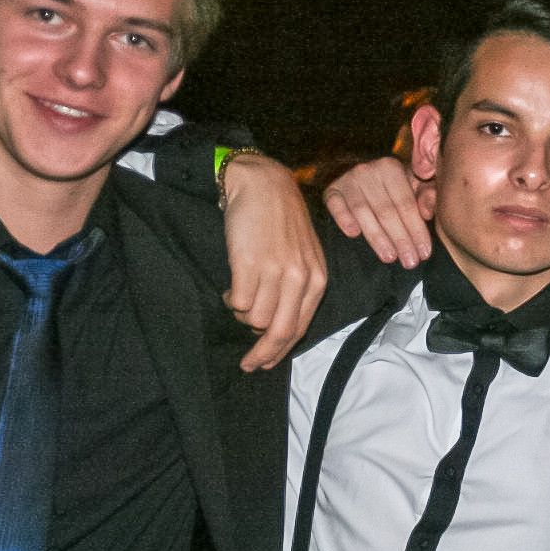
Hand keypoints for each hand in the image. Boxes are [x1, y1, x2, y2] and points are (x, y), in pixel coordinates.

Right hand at [220, 153, 326, 370]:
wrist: (263, 186)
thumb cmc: (281, 222)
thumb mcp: (304, 256)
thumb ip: (298, 288)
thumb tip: (275, 325)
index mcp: (317, 280)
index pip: (300, 328)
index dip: (280, 352)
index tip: (265, 364)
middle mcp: (301, 279)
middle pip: (281, 332)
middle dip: (262, 354)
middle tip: (247, 364)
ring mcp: (276, 272)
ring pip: (256, 319)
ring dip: (244, 315)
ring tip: (240, 296)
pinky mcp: (250, 264)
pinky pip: (239, 302)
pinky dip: (233, 300)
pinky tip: (232, 286)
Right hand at [322, 157, 434, 266]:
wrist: (363, 179)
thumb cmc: (395, 187)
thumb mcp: (416, 185)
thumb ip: (428, 195)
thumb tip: (427, 212)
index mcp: (391, 167)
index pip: (406, 203)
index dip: (417, 230)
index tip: (425, 252)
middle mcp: (368, 170)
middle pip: (385, 210)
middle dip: (400, 239)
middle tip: (410, 261)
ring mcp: (347, 180)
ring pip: (362, 211)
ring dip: (377, 237)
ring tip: (389, 257)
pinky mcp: (331, 191)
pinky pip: (335, 205)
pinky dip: (343, 218)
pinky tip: (353, 234)